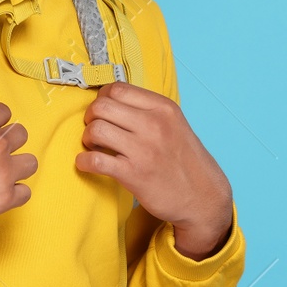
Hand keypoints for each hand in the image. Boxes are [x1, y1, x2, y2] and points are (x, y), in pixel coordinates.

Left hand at [75, 82, 233, 259]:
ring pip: (96, 130)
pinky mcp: (134, 175)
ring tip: (94, 147)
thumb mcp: (175, 124)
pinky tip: (87, 164)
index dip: (101, 98)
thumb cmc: (185, 160)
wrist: (203, 197)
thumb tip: (112, 102)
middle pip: (102, 106)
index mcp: (163, 108)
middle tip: (94, 129)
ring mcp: (144, 150)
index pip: (117, 89)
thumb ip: (148, 110)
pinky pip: (95, 160)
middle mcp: (154, 125)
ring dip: (87, 139)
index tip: (102, 112)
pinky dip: (84, 162)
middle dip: (90, 117)